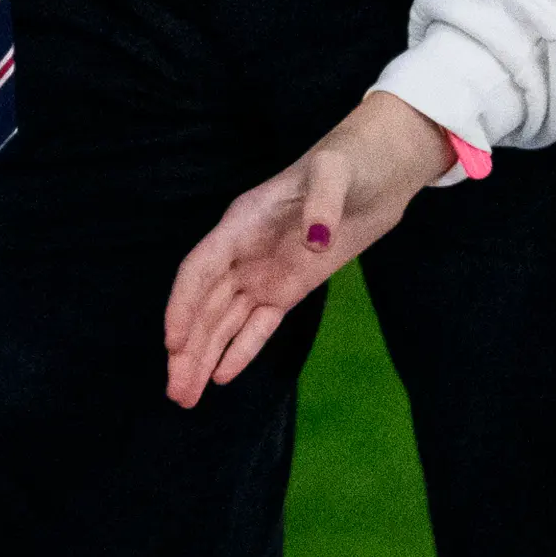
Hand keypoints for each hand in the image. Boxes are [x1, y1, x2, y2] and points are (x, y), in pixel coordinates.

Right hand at [160, 91, 456, 405]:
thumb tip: (313, 242)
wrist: (381, 170)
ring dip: (205, 356)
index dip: (184, 306)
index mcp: (242, 223)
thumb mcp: (336, 172)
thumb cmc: (352, 161)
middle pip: (206, 305)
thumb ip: (321, 203)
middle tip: (177, 391)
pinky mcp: (290, 287)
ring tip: (186, 396)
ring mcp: (265, 271)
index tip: (174, 342)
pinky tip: (222, 376)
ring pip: (226, 321)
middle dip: (188, 348)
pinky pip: (258, 324)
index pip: (201, 270)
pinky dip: (241, 350)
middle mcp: (244, 251)